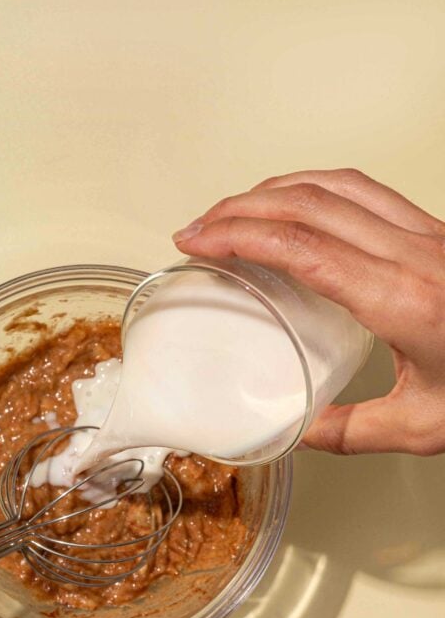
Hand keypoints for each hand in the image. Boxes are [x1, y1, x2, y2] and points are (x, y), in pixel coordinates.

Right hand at [172, 168, 444, 455]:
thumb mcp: (425, 427)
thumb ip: (351, 432)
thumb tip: (297, 430)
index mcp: (403, 301)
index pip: (303, 246)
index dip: (239, 235)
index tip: (197, 240)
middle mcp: (413, 254)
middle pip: (308, 204)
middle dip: (239, 207)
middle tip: (197, 227)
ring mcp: (426, 234)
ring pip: (334, 185)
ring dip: (273, 190)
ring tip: (232, 211)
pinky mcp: (432, 231)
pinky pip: (362, 189)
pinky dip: (313, 187)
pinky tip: (292, 203)